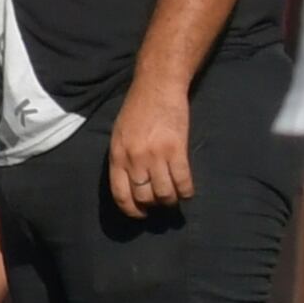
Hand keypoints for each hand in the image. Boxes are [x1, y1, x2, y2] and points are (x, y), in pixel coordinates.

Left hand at [106, 76, 196, 217]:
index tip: (140, 215)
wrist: (156, 87)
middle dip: (154, 206)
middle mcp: (134, 159)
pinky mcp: (177, 150)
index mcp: (117, 155)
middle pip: (144, 197)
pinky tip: (187, 191)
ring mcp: (156, 155)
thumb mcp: (119, 134)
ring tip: (174, 197)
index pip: (120, 193)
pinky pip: (183, 182)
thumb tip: (128, 184)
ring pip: (164, 194)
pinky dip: (186, 192)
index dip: (131, 210)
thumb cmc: (136, 110)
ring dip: (171, 201)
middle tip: (161, 204)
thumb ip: (122, 158)